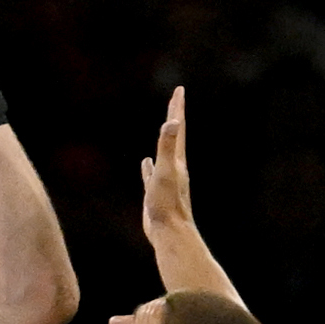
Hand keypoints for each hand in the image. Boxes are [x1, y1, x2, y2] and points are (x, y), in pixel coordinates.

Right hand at [139, 88, 196, 253]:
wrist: (169, 233)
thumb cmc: (168, 204)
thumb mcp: (166, 171)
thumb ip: (167, 146)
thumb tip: (172, 122)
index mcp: (177, 160)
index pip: (177, 128)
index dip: (177, 108)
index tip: (179, 90)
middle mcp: (174, 167)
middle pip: (174, 136)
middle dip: (174, 117)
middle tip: (175, 100)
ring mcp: (165, 180)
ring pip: (164, 154)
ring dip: (164, 139)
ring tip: (163, 128)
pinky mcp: (155, 193)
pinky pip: (151, 174)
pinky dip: (148, 166)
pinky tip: (145, 163)